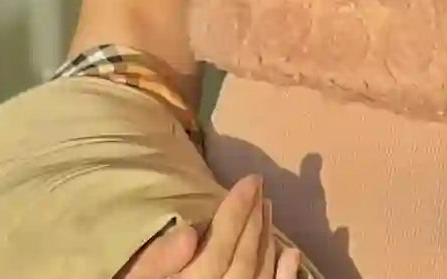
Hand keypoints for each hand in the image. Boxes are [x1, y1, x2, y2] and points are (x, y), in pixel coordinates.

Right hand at [116, 175, 301, 278]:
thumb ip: (154, 262)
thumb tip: (188, 232)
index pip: (219, 248)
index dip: (237, 212)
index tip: (251, 179)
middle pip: (242, 262)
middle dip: (253, 221)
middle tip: (260, 187)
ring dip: (267, 242)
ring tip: (269, 208)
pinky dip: (283, 277)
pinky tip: (292, 254)